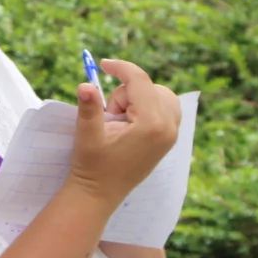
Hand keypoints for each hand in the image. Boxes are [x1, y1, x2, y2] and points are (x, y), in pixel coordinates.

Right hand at [66, 60, 180, 205]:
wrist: (100, 194)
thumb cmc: (92, 166)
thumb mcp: (87, 135)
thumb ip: (89, 107)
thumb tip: (85, 85)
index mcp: (152, 125)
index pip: (140, 81)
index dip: (120, 68)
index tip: (103, 64)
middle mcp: (168, 128)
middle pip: (150, 86)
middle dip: (127, 92)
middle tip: (110, 115)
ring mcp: (171, 134)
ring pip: (160, 95)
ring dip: (138, 98)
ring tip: (119, 121)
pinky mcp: (169, 139)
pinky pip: (165, 107)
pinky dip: (147, 105)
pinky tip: (130, 121)